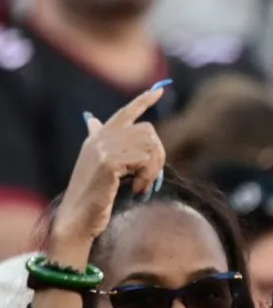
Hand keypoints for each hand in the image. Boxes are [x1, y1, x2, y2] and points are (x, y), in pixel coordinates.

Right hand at [53, 86, 166, 248]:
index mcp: (99, 137)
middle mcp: (100, 138)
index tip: (159, 90)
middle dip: (159, 157)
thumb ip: (103, 144)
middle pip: (149, 132)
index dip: (143, 100)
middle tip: (150, 179)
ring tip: (143, 186)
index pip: (124, 113)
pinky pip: (144, 160)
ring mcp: (102, 149)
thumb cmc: (93, 197)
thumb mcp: (98, 166)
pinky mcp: (108, 162)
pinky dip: (147, 177)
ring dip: (154, 170)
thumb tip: (92, 120)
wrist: (78, 217)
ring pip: (150, 146)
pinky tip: (137, 190)